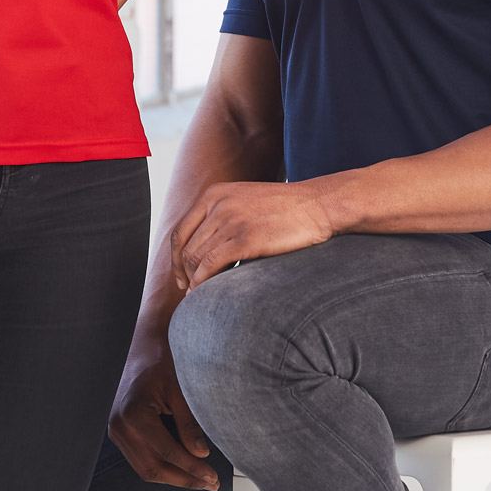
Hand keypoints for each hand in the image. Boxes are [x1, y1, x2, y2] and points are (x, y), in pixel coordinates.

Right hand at [108, 338, 219, 490]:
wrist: (143, 342)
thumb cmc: (159, 358)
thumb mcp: (179, 390)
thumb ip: (189, 425)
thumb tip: (201, 456)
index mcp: (134, 413)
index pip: (167, 453)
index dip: (191, 469)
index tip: (211, 476)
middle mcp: (120, 425)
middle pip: (153, 468)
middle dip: (183, 479)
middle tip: (208, 482)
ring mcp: (116, 430)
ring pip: (145, 468)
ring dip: (172, 477)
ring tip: (198, 478)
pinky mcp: (119, 430)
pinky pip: (140, 457)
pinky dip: (160, 465)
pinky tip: (180, 466)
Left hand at [171, 180, 333, 290]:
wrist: (315, 205)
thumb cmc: (284, 209)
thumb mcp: (245, 201)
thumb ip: (222, 216)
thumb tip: (203, 249)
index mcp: (214, 194)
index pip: (180, 230)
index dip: (175, 258)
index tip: (181, 276)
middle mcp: (217, 204)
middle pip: (186, 247)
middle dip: (184, 274)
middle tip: (190, 292)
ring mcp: (230, 219)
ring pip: (195, 258)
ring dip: (193, 282)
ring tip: (198, 297)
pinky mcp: (244, 237)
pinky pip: (210, 265)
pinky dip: (202, 283)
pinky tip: (206, 293)